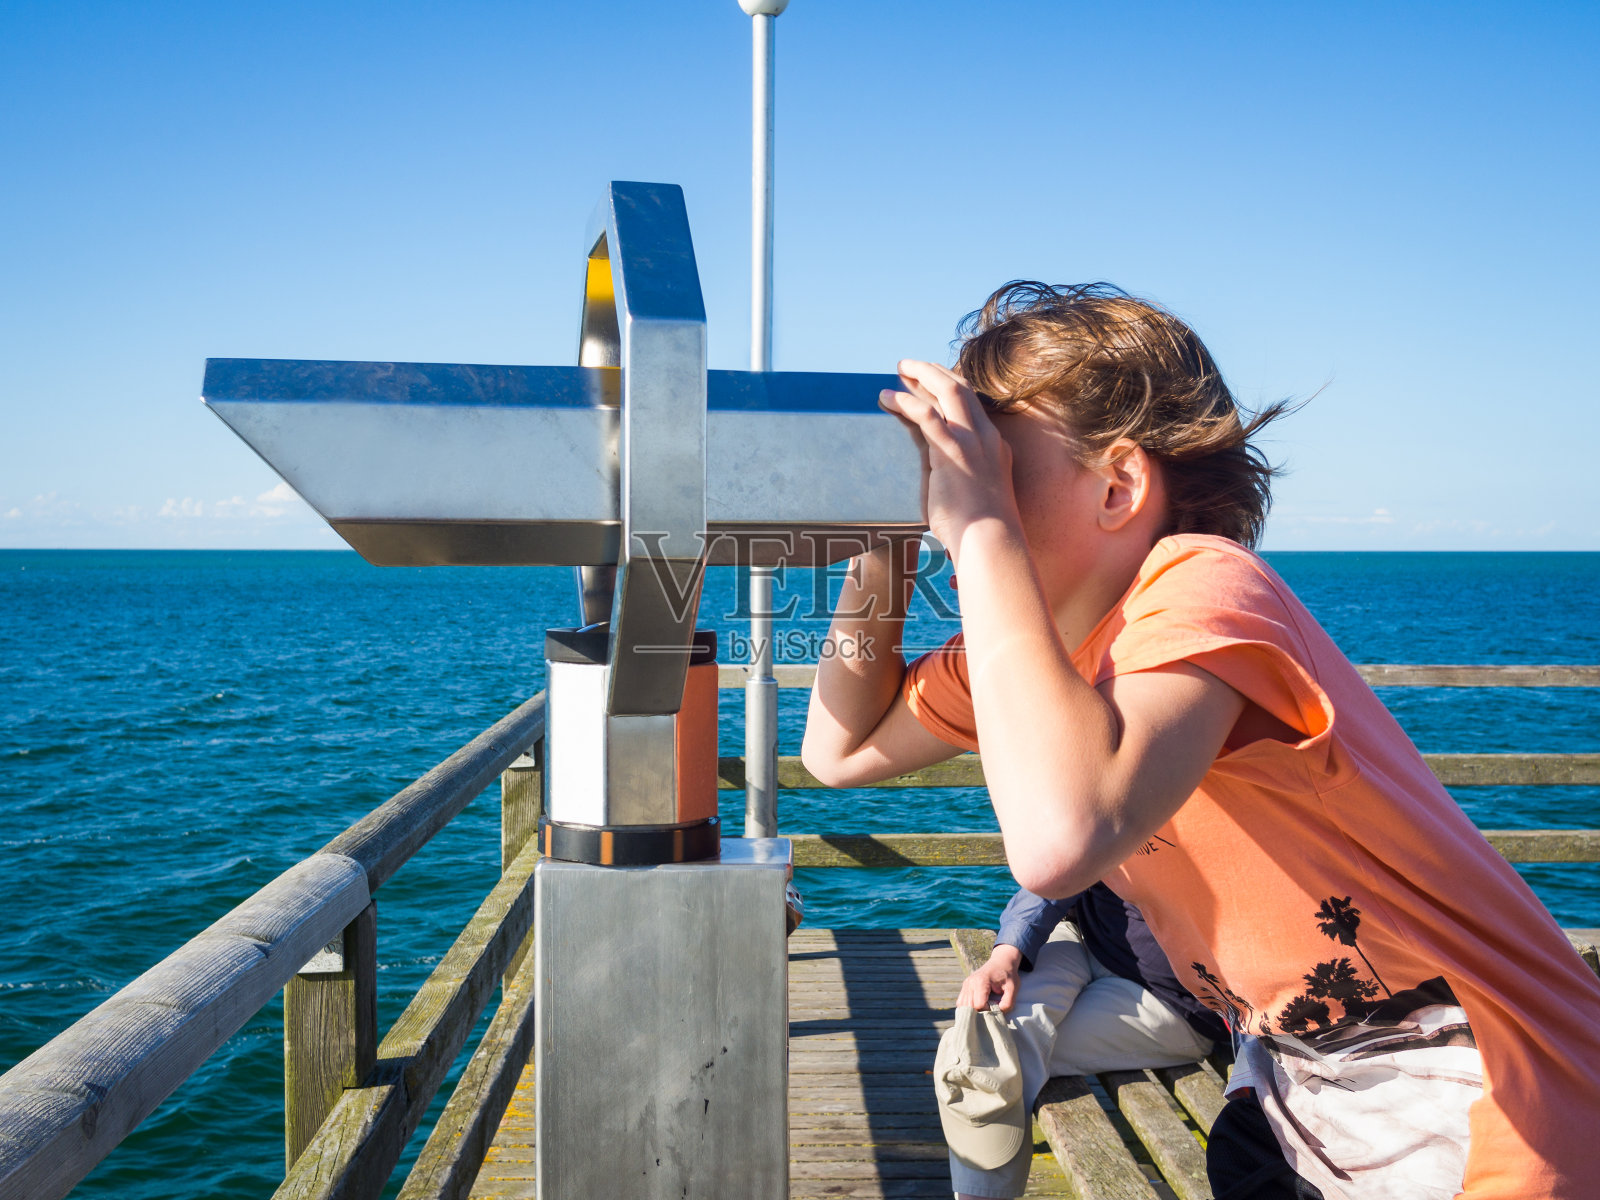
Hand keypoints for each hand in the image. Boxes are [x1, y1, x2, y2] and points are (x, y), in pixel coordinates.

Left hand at [879, 360, 1019, 562]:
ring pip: (949, 391)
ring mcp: (972, 442)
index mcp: (993, 445)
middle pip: (962, 389)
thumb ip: (945, 465)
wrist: (989, 541)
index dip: (947, 386)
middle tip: (909, 366)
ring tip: (899, 369)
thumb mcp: (963, 489)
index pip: (970, 403)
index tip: (927, 379)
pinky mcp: (953, 452)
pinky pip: (927, 416)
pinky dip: (906, 402)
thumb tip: (924, 454)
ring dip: (922, 375)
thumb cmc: (976, 528)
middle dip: (934, 372)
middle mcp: (986, 437)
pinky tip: (888, 397)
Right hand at [958, 944, 1021, 1011]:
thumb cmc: (1008, 975)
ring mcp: (966, 984)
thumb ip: (1008, 1002)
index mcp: (981, 981)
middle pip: (970, 1007)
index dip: (988, 1010)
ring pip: (963, 1006)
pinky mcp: (965, 986)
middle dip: (981, 1011)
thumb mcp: (1013, 988)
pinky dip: (968, 1007)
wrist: (1001, 962)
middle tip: (991, 1006)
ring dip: (973, 1010)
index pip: (979, 1005)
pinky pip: (961, 1002)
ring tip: (985, 1006)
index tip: (996, 1004)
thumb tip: (998, 1012)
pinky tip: (978, 1005)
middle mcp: (970, 982)